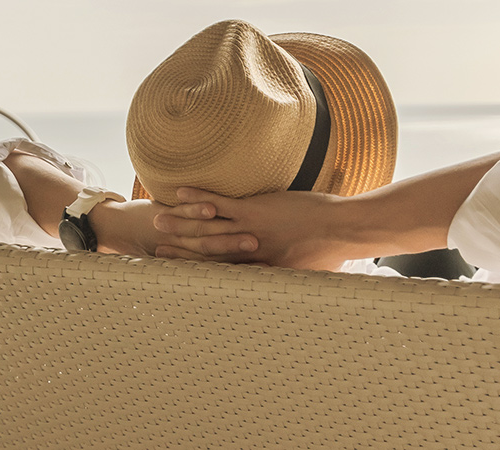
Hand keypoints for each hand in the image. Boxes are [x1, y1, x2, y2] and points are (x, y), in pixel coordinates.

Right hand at [151, 187, 361, 270]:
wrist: (344, 229)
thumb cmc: (333, 252)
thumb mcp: (308, 275)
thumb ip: (292, 278)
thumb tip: (291, 286)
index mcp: (258, 269)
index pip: (221, 272)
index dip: (196, 270)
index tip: (178, 269)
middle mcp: (247, 253)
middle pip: (204, 252)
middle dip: (179, 249)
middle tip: (155, 247)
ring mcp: (249, 230)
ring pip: (205, 229)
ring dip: (179, 223)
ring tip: (157, 220)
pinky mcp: (255, 210)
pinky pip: (219, 204)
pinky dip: (197, 198)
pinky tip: (180, 192)